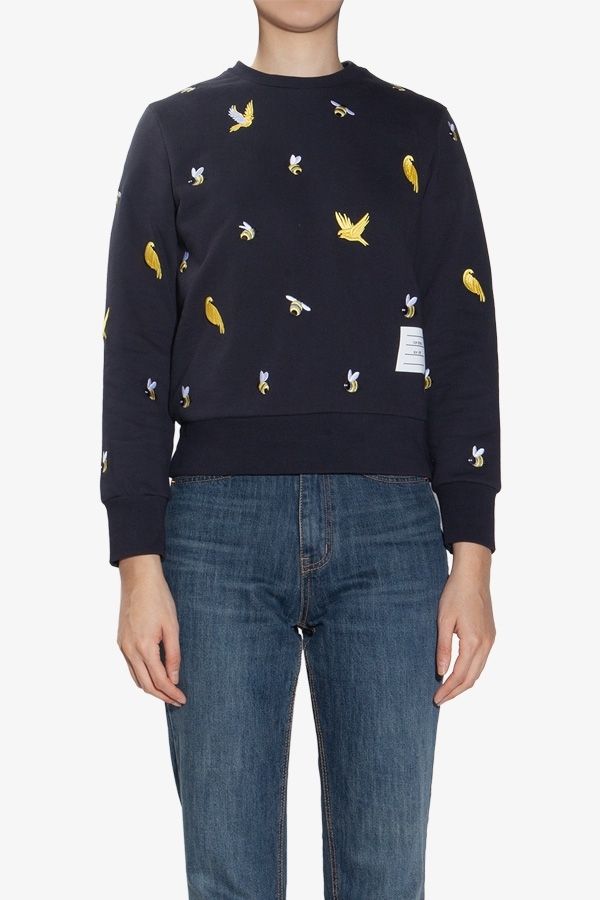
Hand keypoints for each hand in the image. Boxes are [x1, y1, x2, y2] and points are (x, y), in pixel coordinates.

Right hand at [117, 554, 186, 706]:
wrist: (138, 579)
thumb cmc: (158, 599)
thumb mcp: (172, 627)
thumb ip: (173, 655)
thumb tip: (174, 678)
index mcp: (144, 647)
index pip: (159, 680)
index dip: (171, 692)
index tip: (183, 699)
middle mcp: (129, 650)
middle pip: (146, 684)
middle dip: (162, 696)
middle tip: (177, 701)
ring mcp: (122, 646)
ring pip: (135, 678)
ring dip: (151, 688)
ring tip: (167, 692)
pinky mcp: (120, 641)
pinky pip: (130, 667)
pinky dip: (142, 676)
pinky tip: (153, 675)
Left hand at [434, 542, 495, 704]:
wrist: (474, 575)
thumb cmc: (456, 594)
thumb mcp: (443, 620)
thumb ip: (443, 647)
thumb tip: (441, 672)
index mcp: (474, 642)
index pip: (460, 675)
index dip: (448, 689)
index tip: (436, 698)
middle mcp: (486, 644)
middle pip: (472, 678)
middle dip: (456, 691)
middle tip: (439, 699)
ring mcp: (490, 640)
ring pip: (478, 671)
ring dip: (463, 683)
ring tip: (447, 690)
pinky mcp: (490, 635)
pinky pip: (481, 661)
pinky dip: (470, 672)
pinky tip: (459, 673)